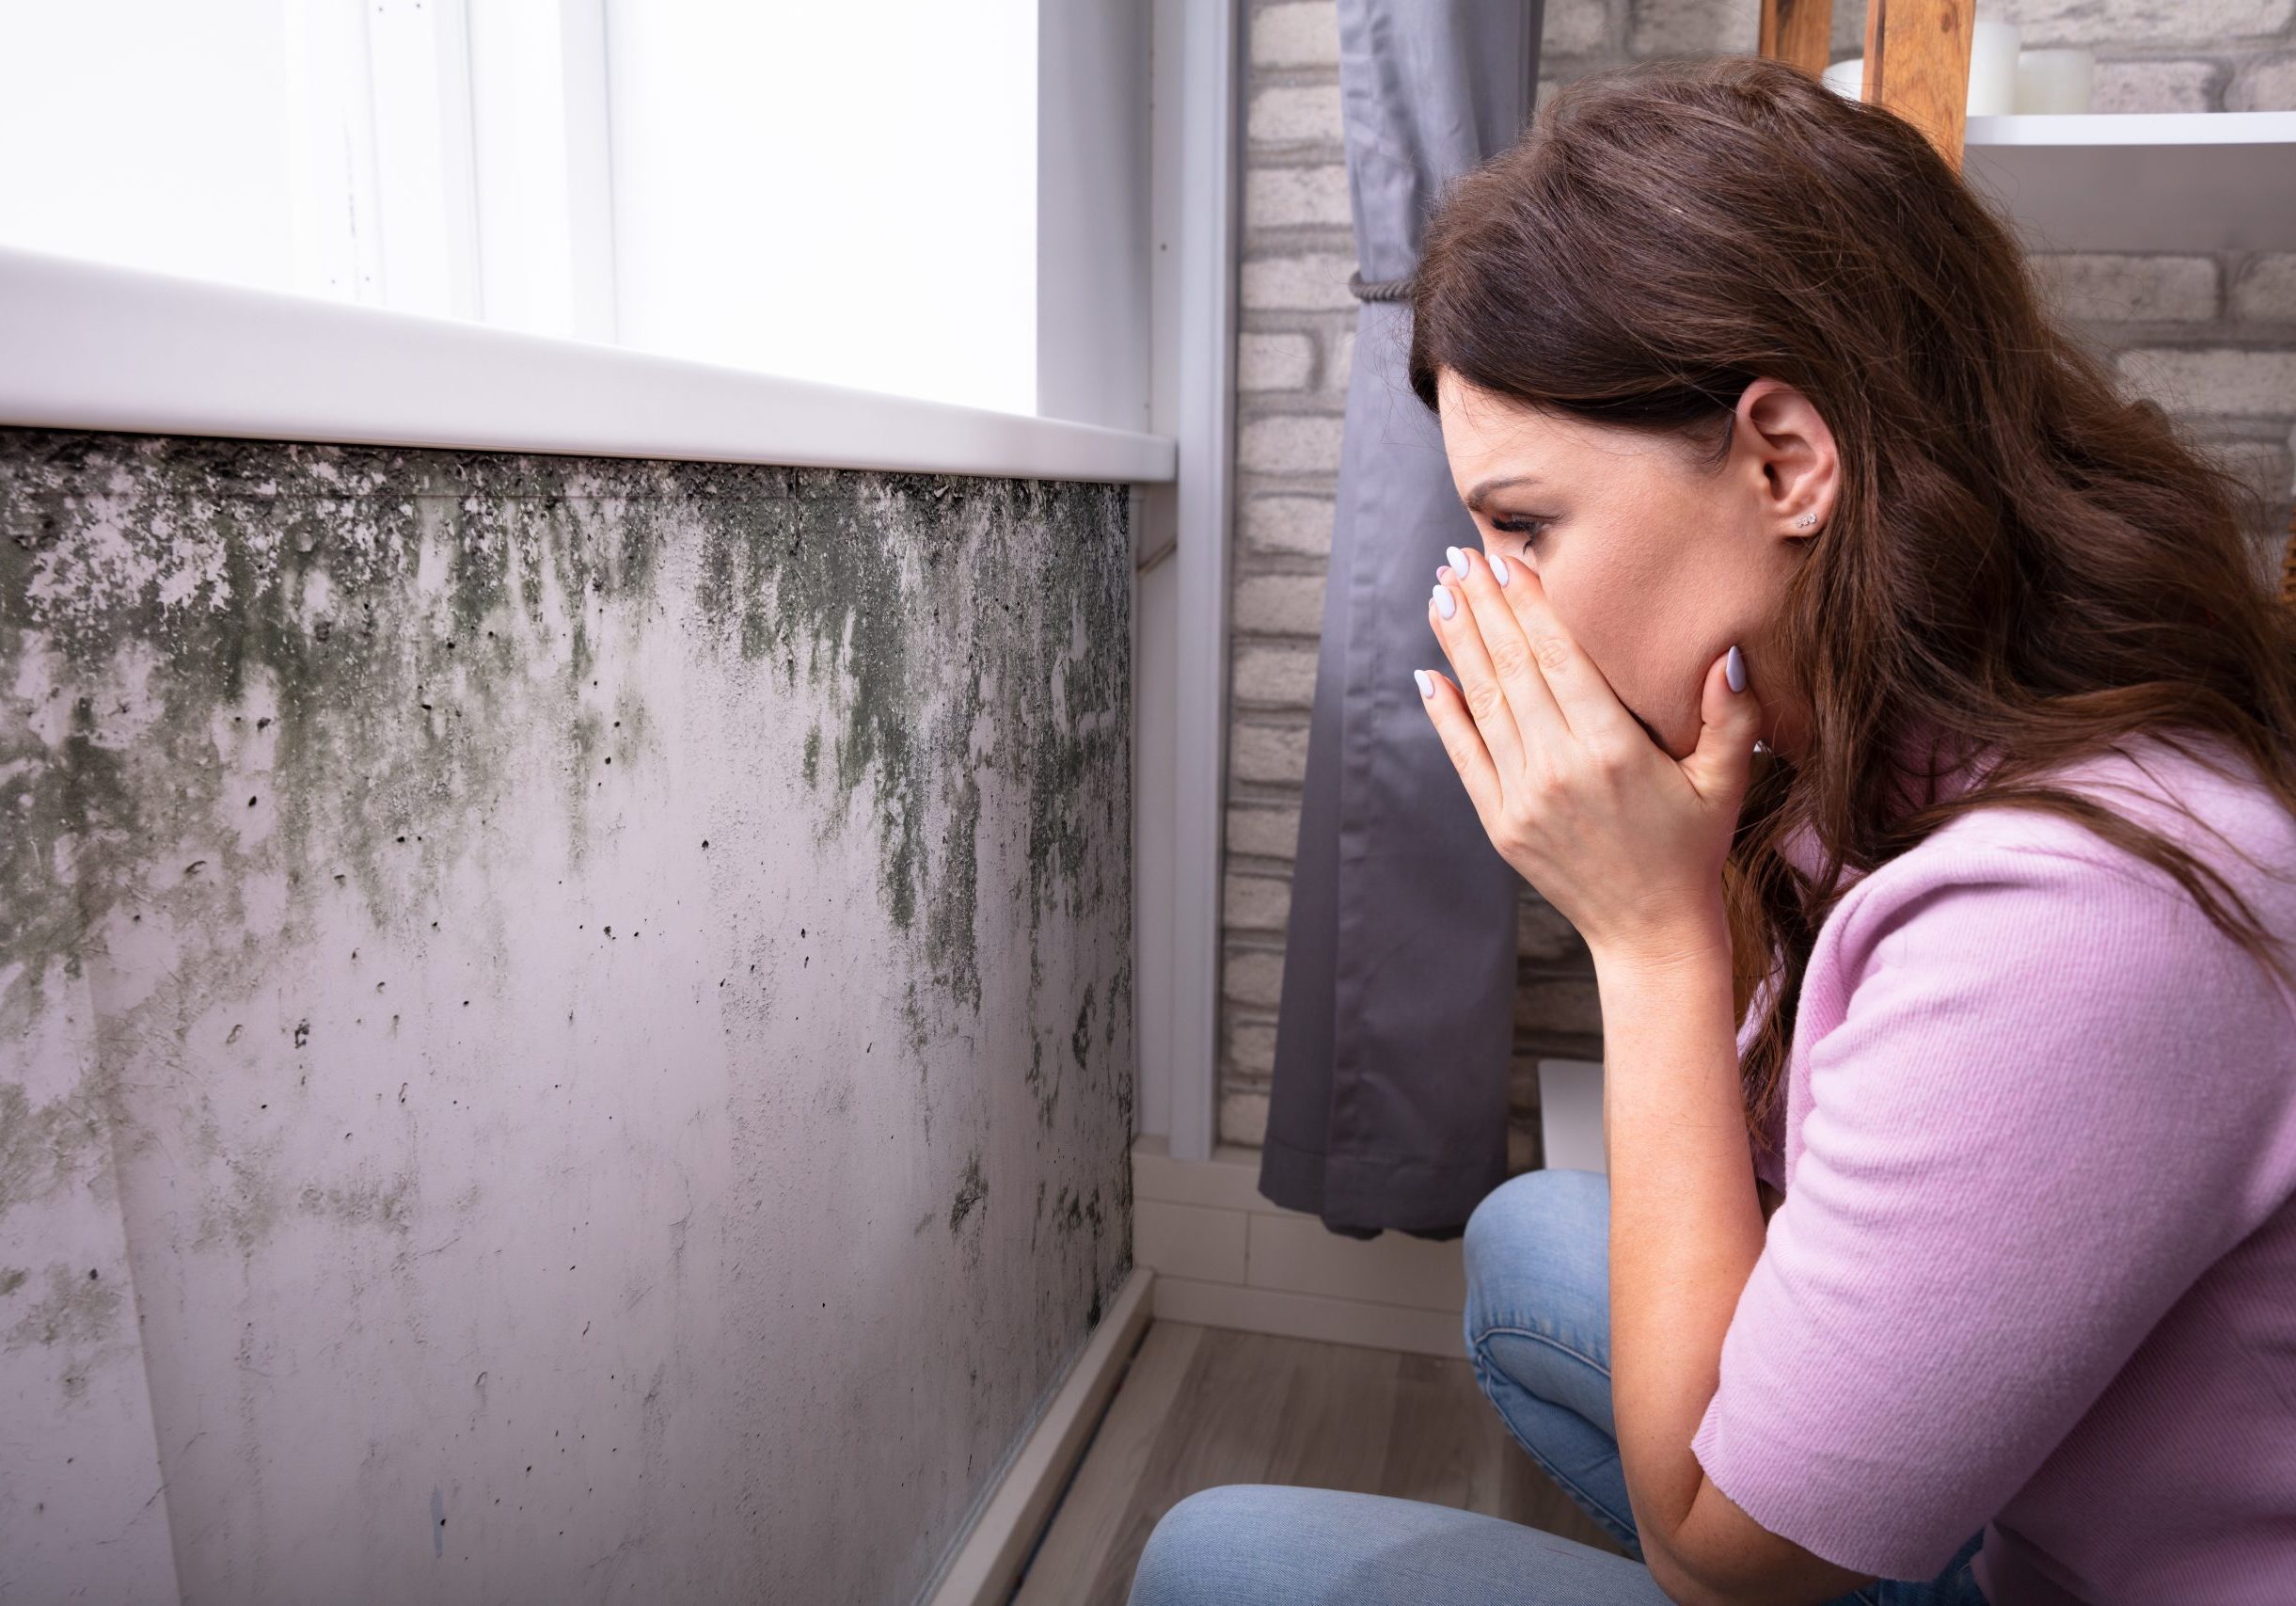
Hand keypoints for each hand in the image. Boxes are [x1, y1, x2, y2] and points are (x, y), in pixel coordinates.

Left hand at [1417, 545, 1760, 967]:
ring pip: (1483, 704)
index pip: (1560, 657)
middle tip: (1457, 557)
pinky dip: (1443, 714)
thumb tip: (1724, 651)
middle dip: (1483, 607)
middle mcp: (1560, 769)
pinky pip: (1464, 757)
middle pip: (1512, 668)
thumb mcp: (1727, 779)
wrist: (1651, 933)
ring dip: (1458, 645)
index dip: (1528, 604)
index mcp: (1614, 750)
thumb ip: (1730, 714)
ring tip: (1441, 594)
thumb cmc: (1693, 848)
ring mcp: (1523, 798)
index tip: (1505, 559)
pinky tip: (1428, 672)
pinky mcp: (1500, 824)